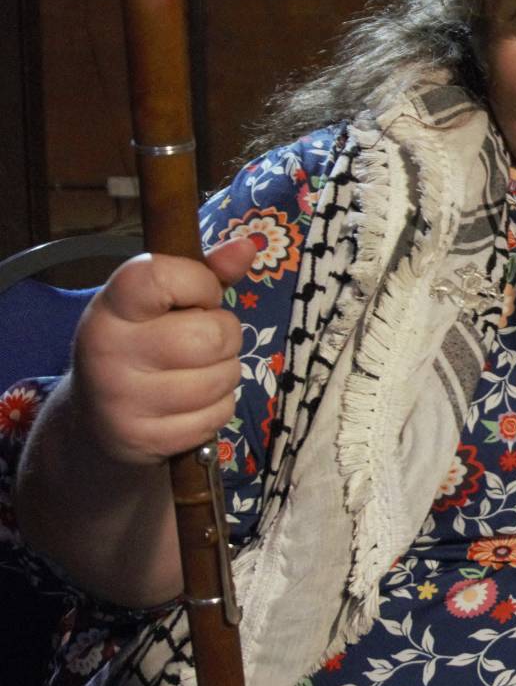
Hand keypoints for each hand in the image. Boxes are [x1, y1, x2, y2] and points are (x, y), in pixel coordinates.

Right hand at [71, 236, 257, 467]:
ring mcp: (124, 399)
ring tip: (194, 371)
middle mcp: (109, 351)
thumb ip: (204, 274)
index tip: (202, 296)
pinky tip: (189, 404)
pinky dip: (216, 409)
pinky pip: (219, 415)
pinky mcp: (146, 438)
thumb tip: (247, 247)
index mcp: (111, 307)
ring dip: (224, 373)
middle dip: (225, 335)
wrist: (97, 420)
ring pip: (223, 376)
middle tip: (202, 342)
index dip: (201, 283)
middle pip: (212, 335)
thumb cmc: (141, 346)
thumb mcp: (160, 304)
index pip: (162, 276)